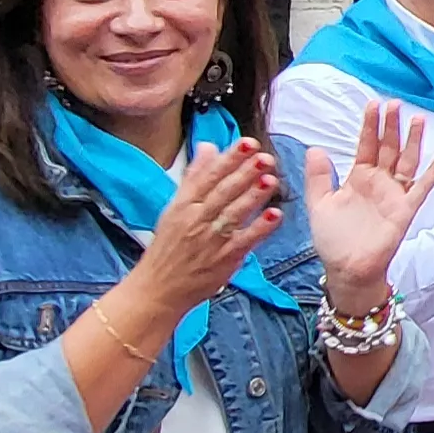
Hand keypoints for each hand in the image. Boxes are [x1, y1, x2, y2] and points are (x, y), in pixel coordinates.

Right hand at [136, 138, 280, 311]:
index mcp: (184, 205)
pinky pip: (244, 241)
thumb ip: (194, 177)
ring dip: (254, 196)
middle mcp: (197, 220)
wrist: (158, 289)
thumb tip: (208, 147)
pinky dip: (260, 228)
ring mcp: (211, 240)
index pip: (209, 176)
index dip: (230, 159)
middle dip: (245, 173)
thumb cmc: (167, 248)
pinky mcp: (223, 260)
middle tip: (265, 156)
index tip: (248, 143)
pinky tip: (275, 215)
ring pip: (234, 214)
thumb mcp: (174, 208)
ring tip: (271, 179)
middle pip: (223, 192)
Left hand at [307, 102, 433, 313]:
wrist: (346, 269)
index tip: (373, 104)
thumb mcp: (318, 204)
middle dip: (391, 126)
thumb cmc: (333, 240)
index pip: (366, 145)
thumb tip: (315, 149)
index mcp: (358, 178)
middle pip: (388, 147)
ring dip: (413, 141)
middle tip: (395, 104)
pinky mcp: (405, 210)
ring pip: (407, 161)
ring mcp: (394, 194)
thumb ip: (318, 177)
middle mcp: (378, 182)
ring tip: (417, 119)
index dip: (370, 126)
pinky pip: (422, 187)